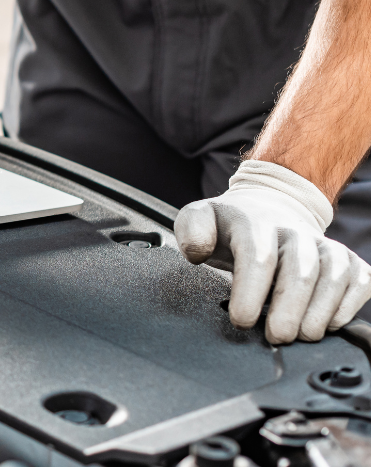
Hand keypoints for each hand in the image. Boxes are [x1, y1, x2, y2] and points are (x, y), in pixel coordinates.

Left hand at [175, 160, 370, 342]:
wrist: (270, 208)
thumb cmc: (233, 225)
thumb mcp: (200, 218)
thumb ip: (192, 230)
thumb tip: (197, 251)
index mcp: (255, 222)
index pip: (258, 257)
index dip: (251, 292)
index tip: (241, 319)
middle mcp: (295, 232)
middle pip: (301, 271)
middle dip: (289, 309)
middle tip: (276, 337)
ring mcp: (325, 245)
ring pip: (334, 277)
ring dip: (320, 312)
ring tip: (302, 336)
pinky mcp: (349, 260)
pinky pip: (360, 282)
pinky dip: (347, 306)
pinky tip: (328, 324)